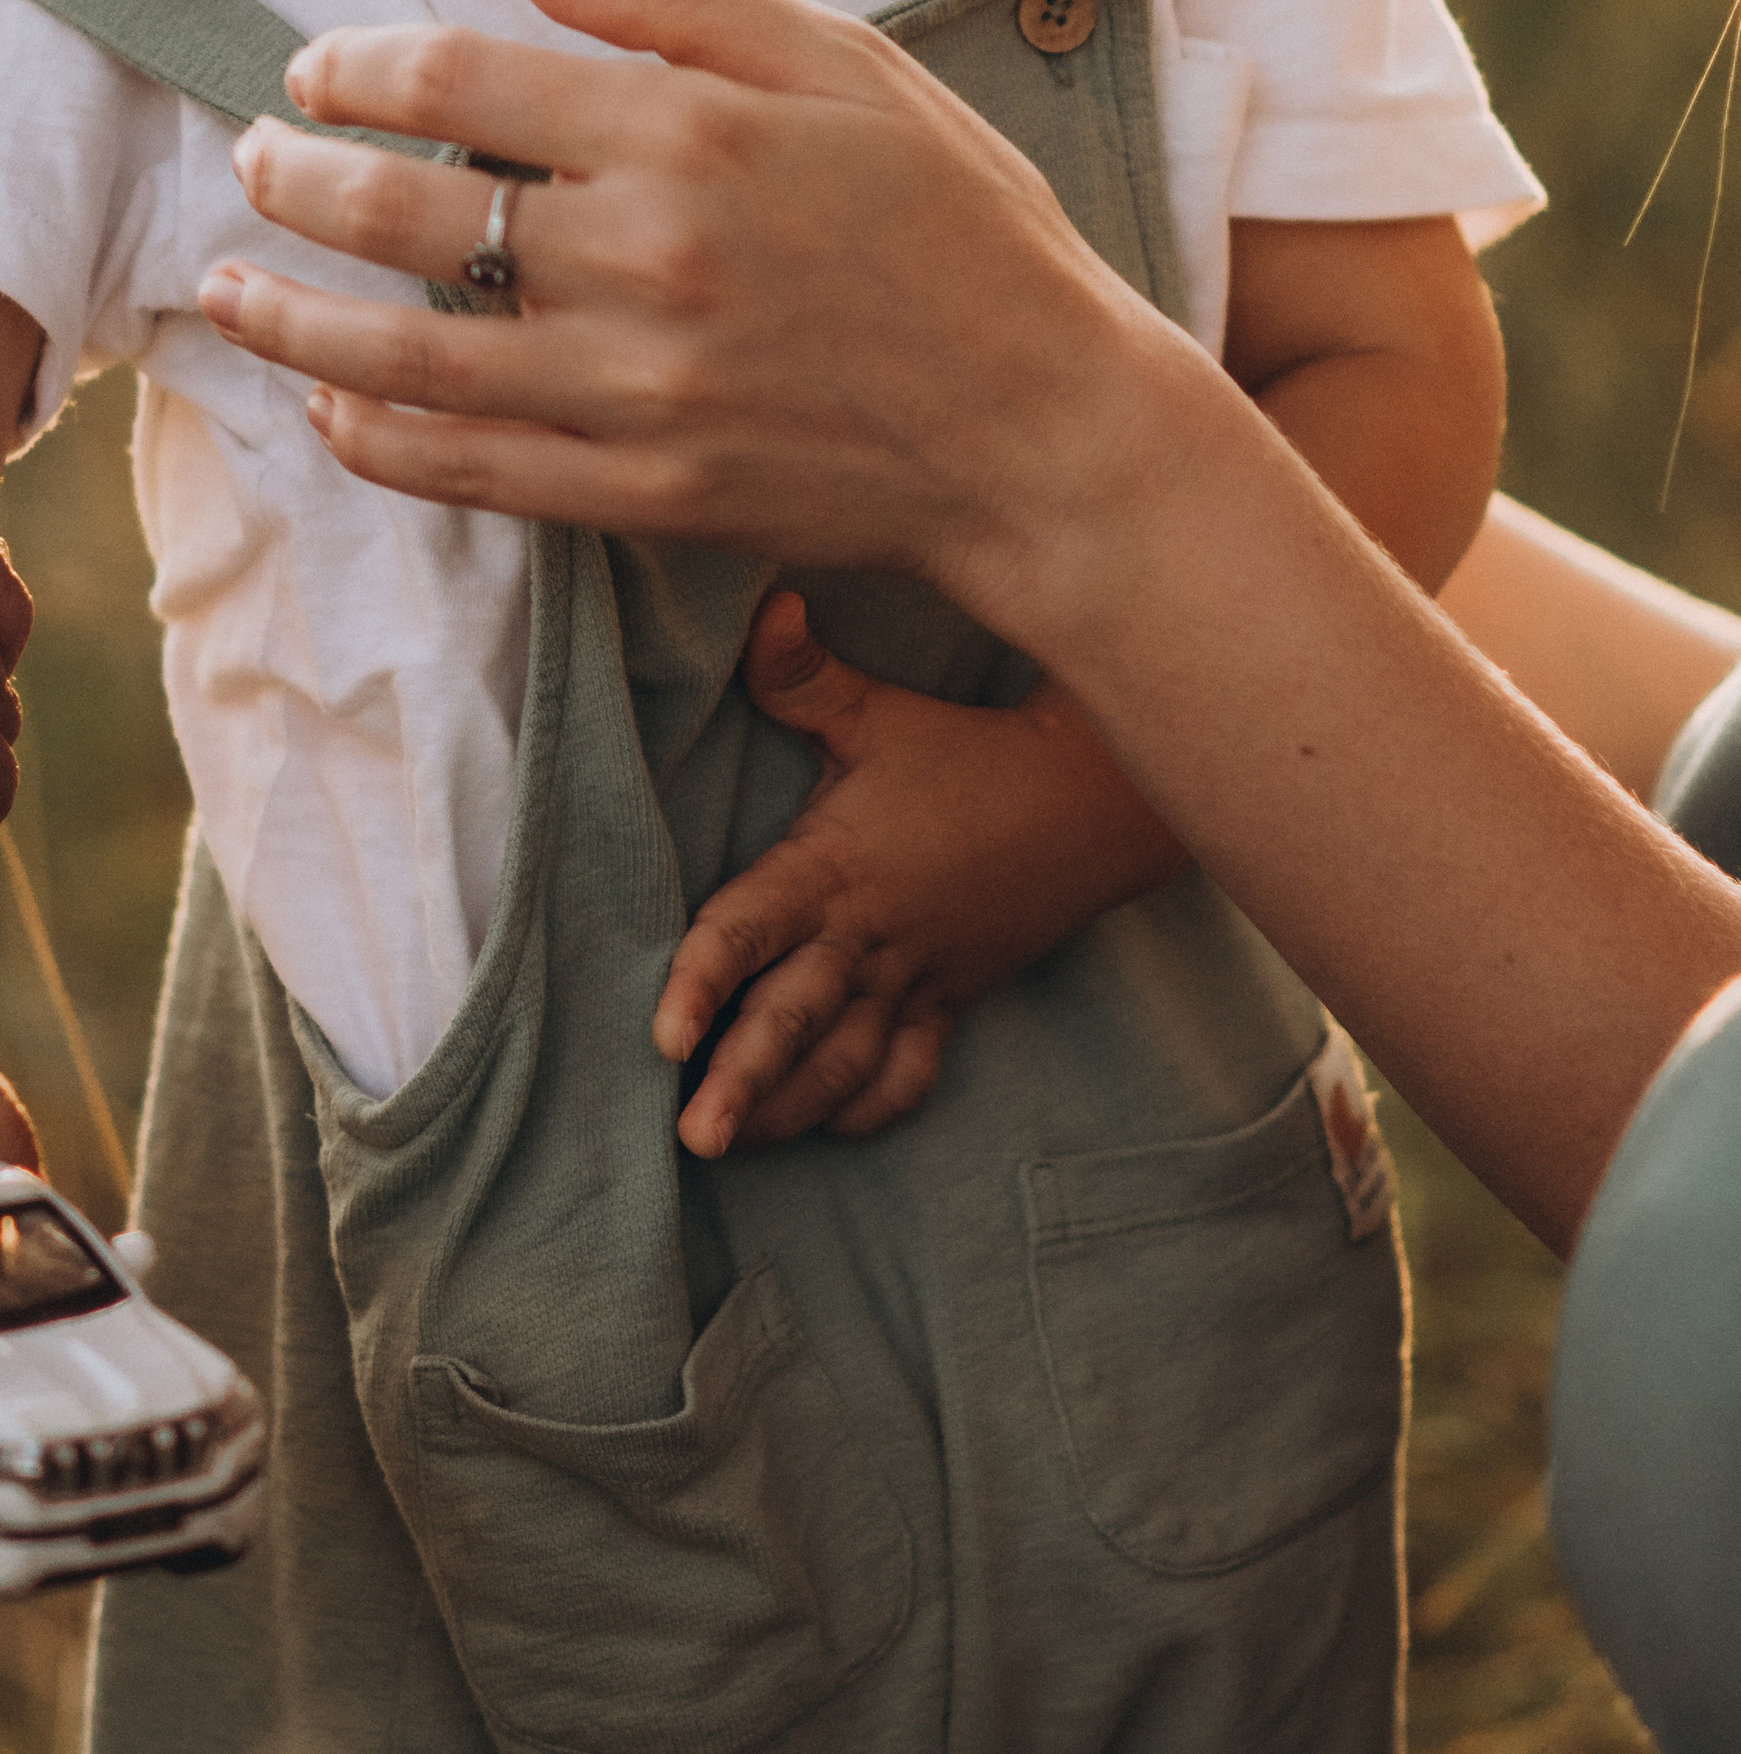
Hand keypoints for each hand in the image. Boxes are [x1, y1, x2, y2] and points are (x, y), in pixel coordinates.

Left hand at [200, 0, 1185, 611]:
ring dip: (292, 323)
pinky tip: (333, 410)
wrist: (1045, 427)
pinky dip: (383, 443)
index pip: (459, 86)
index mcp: (688, 136)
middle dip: (299, 182)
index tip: (316, 71)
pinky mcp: (645, 495)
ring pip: (407, 358)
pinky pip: (472, 472)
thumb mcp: (845, 62)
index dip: (359, 70)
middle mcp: (643, 264)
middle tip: (252, 162)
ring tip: (225, 295)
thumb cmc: (960, 224)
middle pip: (405, 216)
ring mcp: (637, 393)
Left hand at [659, 591, 1187, 1155]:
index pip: (753, 930)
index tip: (663, 1034)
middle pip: (795, 1020)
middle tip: (687, 1138)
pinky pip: (911, 1071)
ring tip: (732, 1145)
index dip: (704, 980)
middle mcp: (869, 936)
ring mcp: (915, 977)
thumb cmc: (968, 753)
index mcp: (833, 870)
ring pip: (847, 1062)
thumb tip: (762, 607)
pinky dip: (870, 1105)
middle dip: (741, 1081)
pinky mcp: (952, 998)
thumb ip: (803, 676)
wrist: (1089, 803)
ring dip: (790, 1108)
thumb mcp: (880, 713)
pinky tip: (828, 1129)